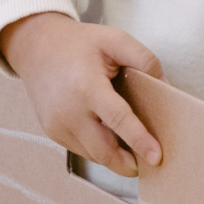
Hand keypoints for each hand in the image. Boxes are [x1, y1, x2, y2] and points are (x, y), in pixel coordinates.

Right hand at [0, 12, 166, 176]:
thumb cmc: (78, 43)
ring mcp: (57, 125)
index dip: (139, 140)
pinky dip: (99, 151)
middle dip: (128, 163)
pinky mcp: (52, 132)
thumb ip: (144, 59)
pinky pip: (81, 149)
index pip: (118, 120)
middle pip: (104, 150)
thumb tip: (166, 86)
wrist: (36, 47)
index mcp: (87, 87)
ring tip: (134, 155)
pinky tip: (113, 143)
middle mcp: (68, 111)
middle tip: (150, 163)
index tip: (156, 157)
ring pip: (92, 155)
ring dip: (114, 159)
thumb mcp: (115, 39)